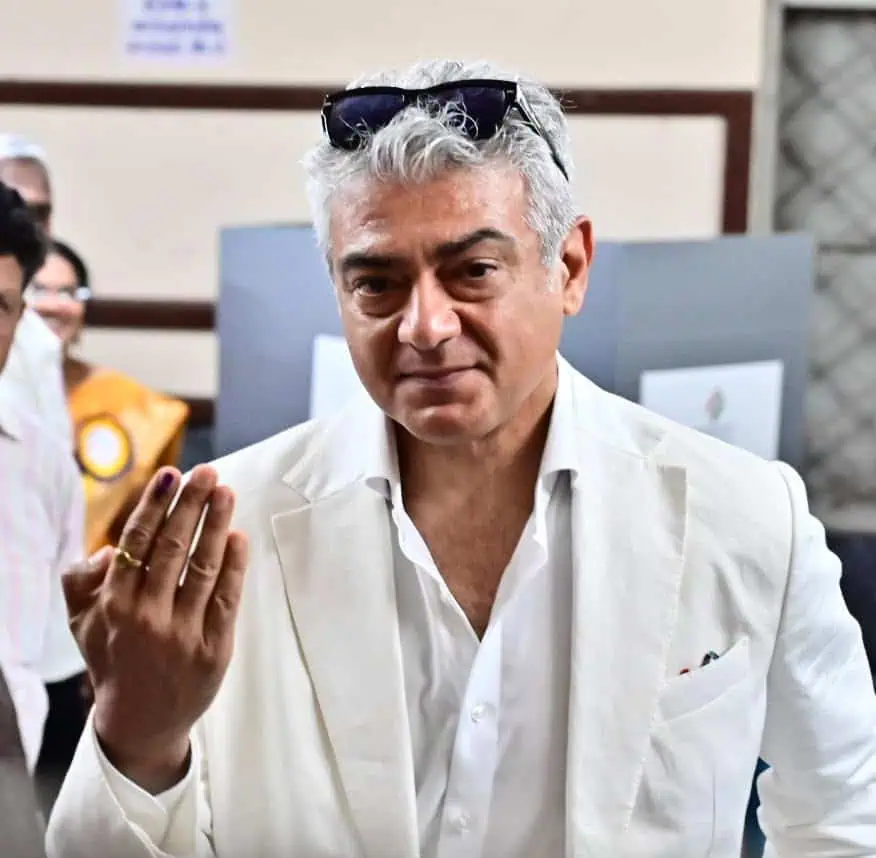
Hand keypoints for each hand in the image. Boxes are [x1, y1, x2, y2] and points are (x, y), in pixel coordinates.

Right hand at [62, 465, 248, 792]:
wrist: (140, 723)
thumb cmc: (114, 660)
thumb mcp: (83, 624)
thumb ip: (81, 582)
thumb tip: (107, 548)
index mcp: (114, 605)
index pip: (137, 543)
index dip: (155, 505)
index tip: (171, 474)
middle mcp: (147, 616)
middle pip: (173, 548)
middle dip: (191, 504)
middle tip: (207, 472)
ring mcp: (182, 633)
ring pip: (202, 568)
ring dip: (216, 524)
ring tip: (225, 492)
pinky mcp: (213, 649)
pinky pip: (226, 598)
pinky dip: (234, 564)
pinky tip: (238, 536)